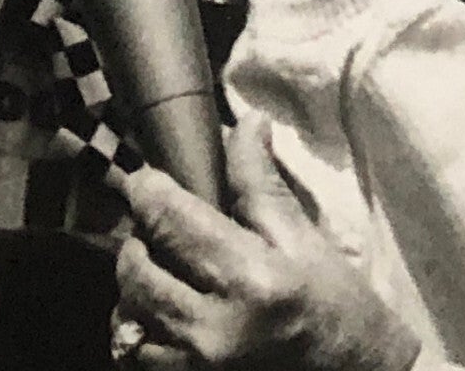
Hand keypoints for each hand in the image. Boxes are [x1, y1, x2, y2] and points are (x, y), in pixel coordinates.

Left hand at [111, 114, 421, 370]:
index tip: (153, 182)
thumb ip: (259, 181)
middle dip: (141, 238)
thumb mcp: (304, 239)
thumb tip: (246, 120)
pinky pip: (135, 354)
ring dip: (137, 286)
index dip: (147, 188)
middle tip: (164, 230)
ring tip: (166, 273)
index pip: (164, 216)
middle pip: (134, 266)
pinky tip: (164, 315)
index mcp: (249, 278)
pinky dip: (139, 330)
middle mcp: (215, 327)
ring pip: (127, 313)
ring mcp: (198, 368)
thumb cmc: (338, 310)